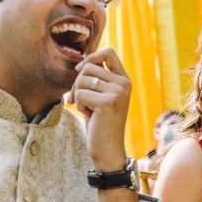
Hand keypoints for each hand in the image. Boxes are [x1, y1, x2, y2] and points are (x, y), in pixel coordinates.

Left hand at [67, 48, 130, 171]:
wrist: (108, 149)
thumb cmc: (101, 123)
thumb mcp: (102, 97)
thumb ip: (97, 80)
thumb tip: (80, 64)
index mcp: (125, 80)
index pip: (108, 52)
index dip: (91, 57)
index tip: (81, 71)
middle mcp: (124, 83)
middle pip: (89, 67)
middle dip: (77, 82)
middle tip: (80, 100)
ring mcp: (118, 92)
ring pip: (82, 80)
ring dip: (78, 95)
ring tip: (88, 109)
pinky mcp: (108, 102)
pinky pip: (80, 94)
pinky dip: (78, 105)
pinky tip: (89, 115)